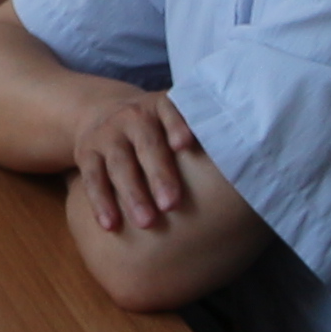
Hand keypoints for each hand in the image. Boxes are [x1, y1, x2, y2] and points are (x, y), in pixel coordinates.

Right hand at [66, 88, 203, 236]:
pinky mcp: (86, 153)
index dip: (177, 125)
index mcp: (160, 106)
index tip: (185, 144)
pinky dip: (100, 202)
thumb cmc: (155, 127)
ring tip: (146, 223)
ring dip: (132, 194)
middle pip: (146, 145)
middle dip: (159, 175)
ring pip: (119, 165)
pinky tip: (110, 225)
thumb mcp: (171, 117)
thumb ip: (199, 130)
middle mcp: (132, 116)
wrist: (101, 111)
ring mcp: (106, 134)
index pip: (171, 112)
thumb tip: (243, 158)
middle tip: (172, 204)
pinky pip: (92, 178)